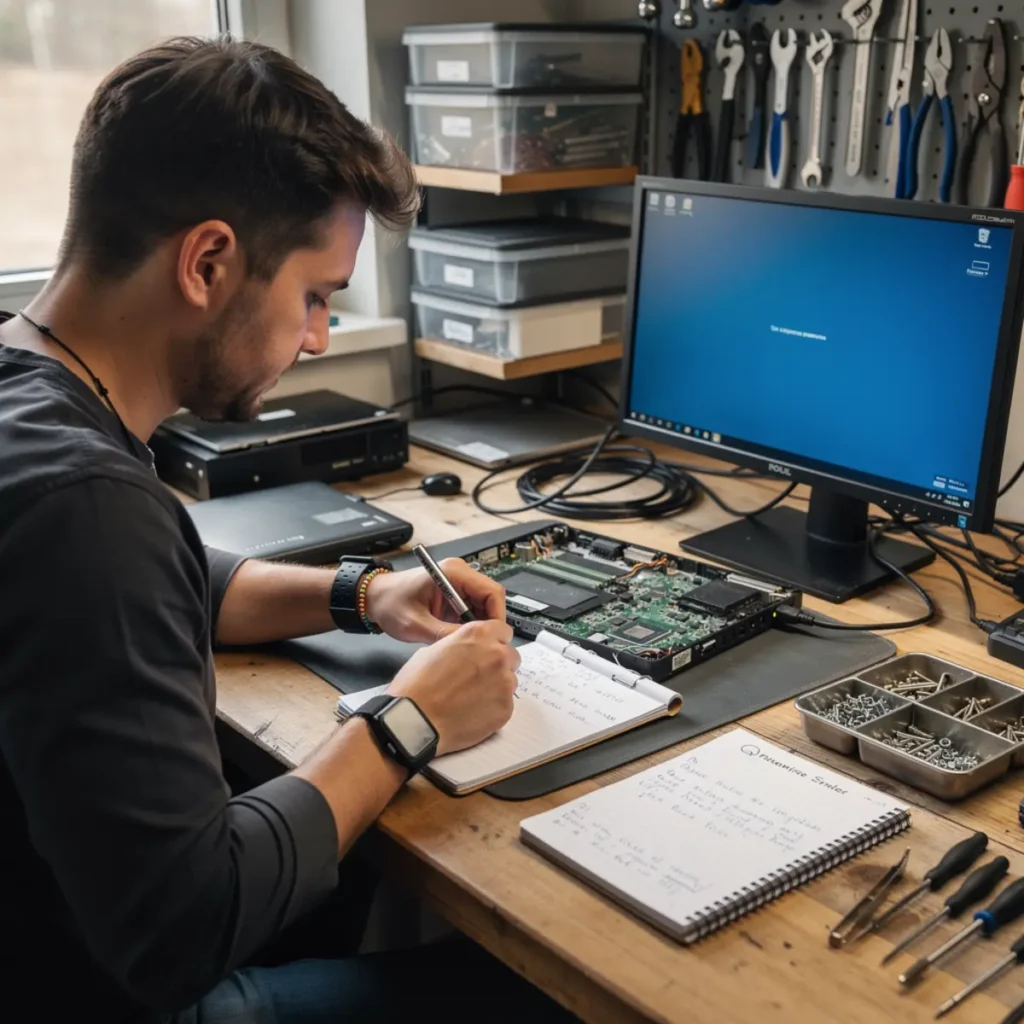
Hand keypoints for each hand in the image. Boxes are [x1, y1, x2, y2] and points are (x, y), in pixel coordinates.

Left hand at [364, 558, 505, 643]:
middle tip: (481, 645)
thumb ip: (444, 634)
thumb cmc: (390, 603)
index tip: (493, 636)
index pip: (492, 591)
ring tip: (468, 643)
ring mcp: (458, 585)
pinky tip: (460, 638)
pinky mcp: (454, 595)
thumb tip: (470, 646)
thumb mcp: (416, 624)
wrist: (374, 598)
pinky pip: (473, 611)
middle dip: (489, 623)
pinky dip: (470, 626)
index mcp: (453, 572)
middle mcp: (460, 574)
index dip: (497, 616)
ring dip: (479, 626)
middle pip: (491, 599)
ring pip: (484, 607)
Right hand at [387, 619, 519, 754]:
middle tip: (478, 677)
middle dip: (498, 664)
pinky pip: (506, 704)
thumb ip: (460, 645)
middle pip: (511, 656)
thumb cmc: (416, 686)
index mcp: (479, 635)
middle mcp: (497, 655)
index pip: (503, 631)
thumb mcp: (433, 649)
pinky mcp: (506, 708)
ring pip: (510, 681)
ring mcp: (504, 683)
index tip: (487, 650)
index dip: (494, 641)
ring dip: (497, 686)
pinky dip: (493, 707)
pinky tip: (472, 712)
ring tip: (471, 697)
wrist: (415, 720)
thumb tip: (466, 651)